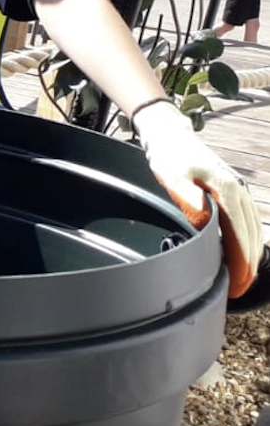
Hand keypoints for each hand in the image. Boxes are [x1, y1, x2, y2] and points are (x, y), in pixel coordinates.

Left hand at [133, 100, 262, 297]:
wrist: (172, 136)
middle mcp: (240, 193)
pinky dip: (249, 242)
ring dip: (250, 256)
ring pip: (254, 231)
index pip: (240, 236)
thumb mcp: (172, 177)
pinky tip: (241, 254)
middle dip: (248, 266)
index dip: (240, 263)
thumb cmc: (170, 157)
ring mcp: (240, 192)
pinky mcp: (235, 193)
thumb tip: (205, 222)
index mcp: (228, 191)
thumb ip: (188, 200)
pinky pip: (249, 223)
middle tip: (237, 289)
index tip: (235, 283)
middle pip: (252, 237)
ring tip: (241, 278)